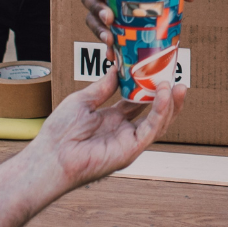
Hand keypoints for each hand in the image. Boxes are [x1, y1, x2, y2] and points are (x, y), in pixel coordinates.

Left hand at [23, 66, 185, 192]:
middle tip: (176, 77)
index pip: (138, 102)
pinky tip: (164, 95)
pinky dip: (161, 112)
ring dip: (170, 104)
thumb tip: (116, 69)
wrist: (51, 156)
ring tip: (176, 85)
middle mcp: (123, 131)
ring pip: (159, 123)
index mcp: (112, 120)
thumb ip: (102, 87)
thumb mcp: (82, 101)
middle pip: (154, 113)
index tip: (159, 70)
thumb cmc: (60, 132)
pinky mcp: (131, 150)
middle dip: (168, 97)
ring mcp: (128, 142)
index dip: (149, 87)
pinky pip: (151, 130)